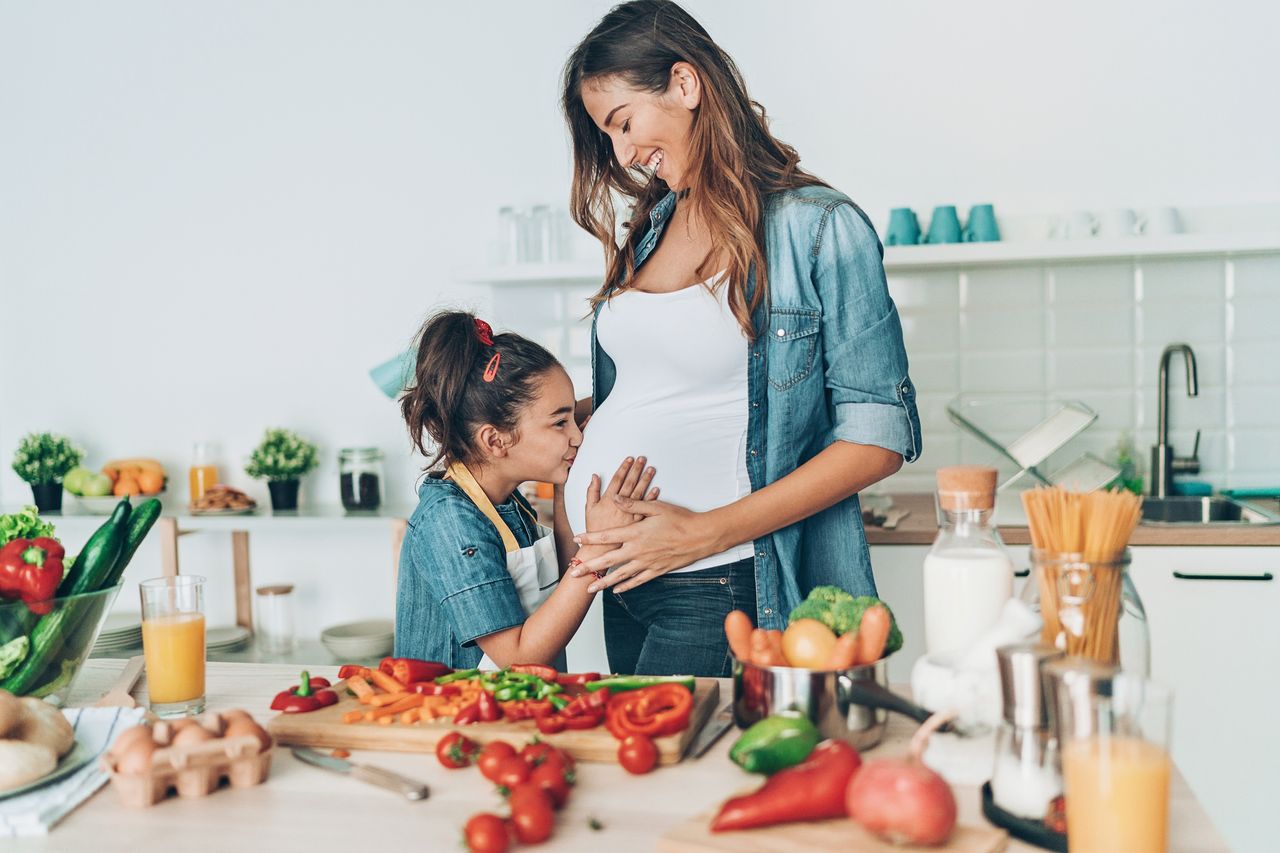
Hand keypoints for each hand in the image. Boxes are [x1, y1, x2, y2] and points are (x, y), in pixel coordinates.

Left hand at [571, 497, 718, 592]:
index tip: (576, 538)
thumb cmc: (680, 518)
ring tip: (589, 588)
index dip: (590, 537)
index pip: (607, 536)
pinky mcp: (657, 570)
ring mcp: (647, 563)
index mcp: (636, 532)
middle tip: (573, 573)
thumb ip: (633, 503)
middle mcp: (638, 550)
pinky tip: (616, 590)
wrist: (701, 536)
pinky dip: (625, 586)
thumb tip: (616, 496)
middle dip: (589, 567)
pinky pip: (638, 581)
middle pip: (608, 560)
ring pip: (620, 575)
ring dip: (603, 583)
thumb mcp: (656, 506)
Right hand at [585, 456, 657, 531]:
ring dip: (645, 480)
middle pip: (630, 483)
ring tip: (651, 469)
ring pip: (639, 493)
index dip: (624, 468)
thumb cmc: (595, 528)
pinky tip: (656, 489)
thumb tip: (594, 476)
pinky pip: (645, 508)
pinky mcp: (636, 521)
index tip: (630, 459)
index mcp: (608, 500)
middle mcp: (620, 505)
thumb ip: (592, 491)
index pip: (617, 479)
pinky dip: (651, 498)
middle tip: (642, 459)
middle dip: (636, 469)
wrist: (602, 548)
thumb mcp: (589, 508)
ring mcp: (629, 513)